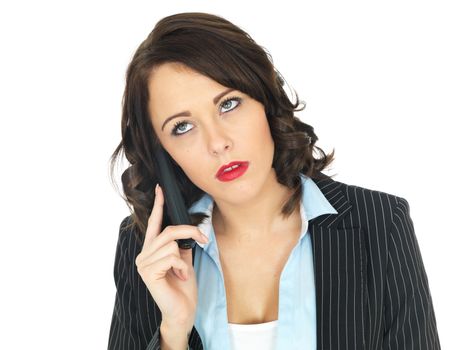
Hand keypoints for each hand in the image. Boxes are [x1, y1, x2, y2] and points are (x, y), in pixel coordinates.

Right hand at [135, 184, 208, 326]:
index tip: (161, 189)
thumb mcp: (184, 259)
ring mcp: (143, 264)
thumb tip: (187, 227)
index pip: (154, 224)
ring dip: (184, 259)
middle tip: (202, 240)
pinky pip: (172, 257)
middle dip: (190, 232)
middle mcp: (144, 255)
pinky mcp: (148, 273)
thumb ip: (180, 243)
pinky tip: (179, 278)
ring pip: (171, 244)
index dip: (158, 205)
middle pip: (168, 231)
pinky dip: (182, 267)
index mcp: (151, 249)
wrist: (183, 310)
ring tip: (182, 272)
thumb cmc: (183, 286)